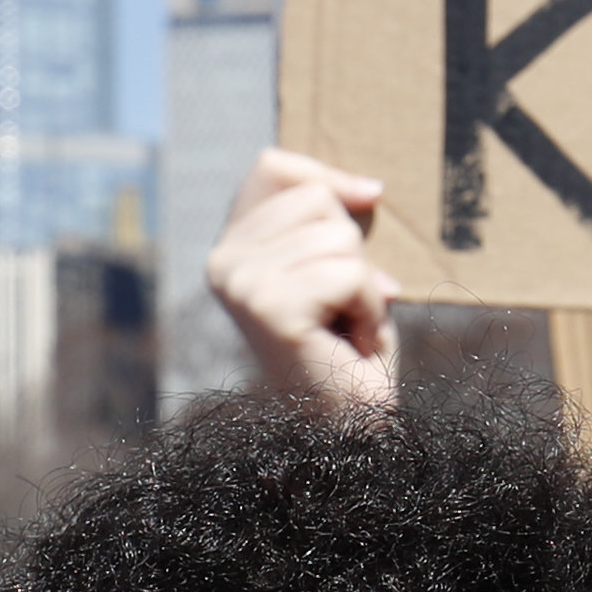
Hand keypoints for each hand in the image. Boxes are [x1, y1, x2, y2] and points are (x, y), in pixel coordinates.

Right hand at [207, 147, 400, 407]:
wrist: (347, 423)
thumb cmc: (346, 346)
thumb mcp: (337, 263)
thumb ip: (333, 218)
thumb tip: (368, 188)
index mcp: (229, 248)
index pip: (274, 167)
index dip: (327, 181)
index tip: (365, 204)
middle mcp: (222, 263)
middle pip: (316, 199)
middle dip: (351, 252)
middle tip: (341, 306)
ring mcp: (241, 285)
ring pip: (339, 238)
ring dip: (363, 287)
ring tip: (345, 326)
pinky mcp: (271, 309)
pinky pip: (349, 275)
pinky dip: (367, 309)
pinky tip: (349, 340)